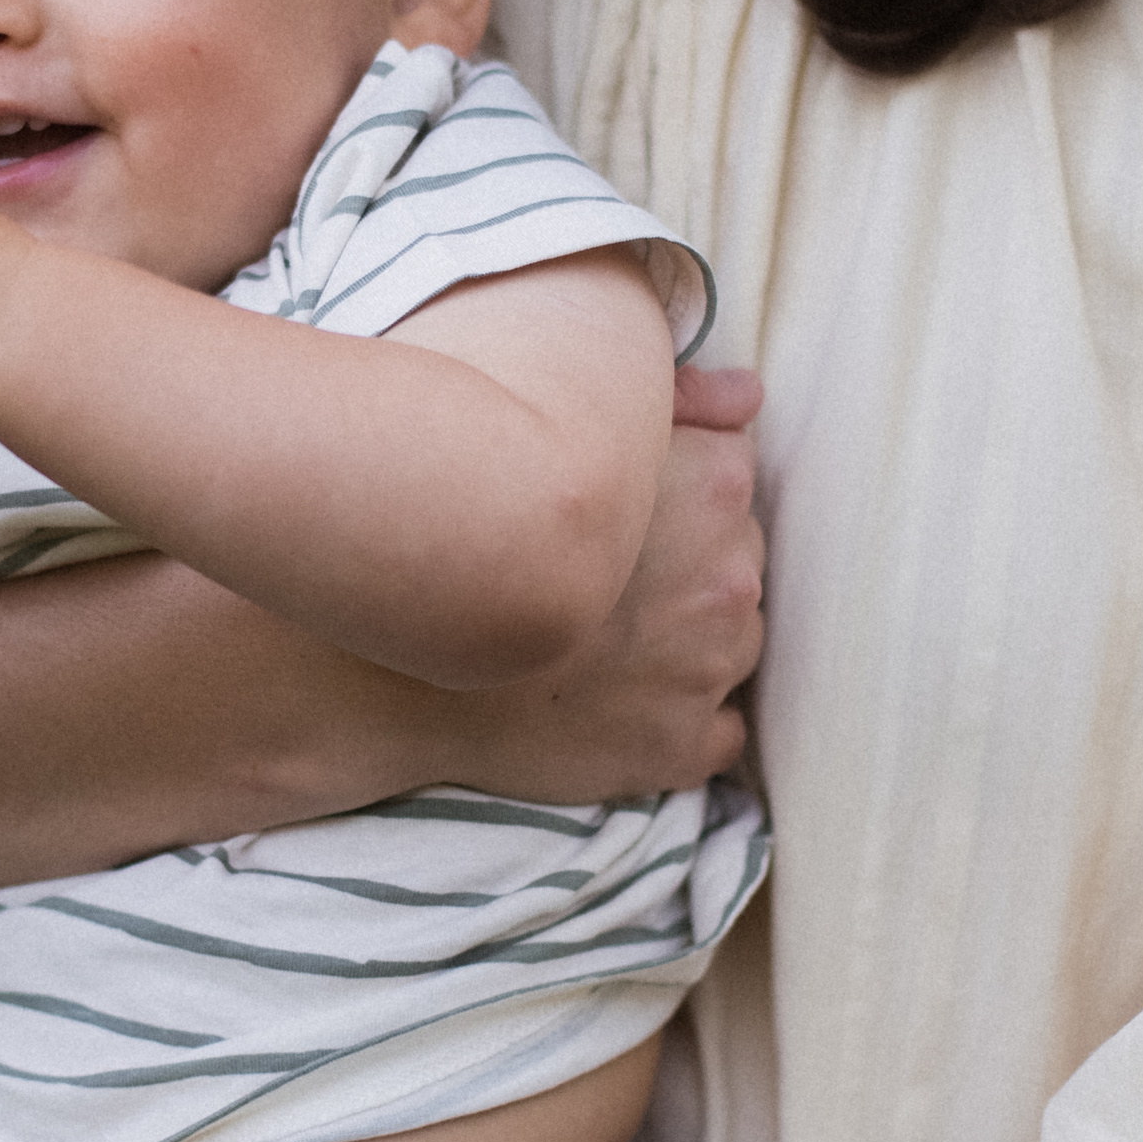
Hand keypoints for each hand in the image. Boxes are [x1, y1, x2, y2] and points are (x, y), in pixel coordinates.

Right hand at [431, 363, 763, 800]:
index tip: (622, 511)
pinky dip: (679, 720)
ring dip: (687, 644)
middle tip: (604, 580)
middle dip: (688, 567)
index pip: (732, 478)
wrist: (393, 654)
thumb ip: (674, 396)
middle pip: (734, 562)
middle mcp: (727, 578)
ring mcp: (705, 669)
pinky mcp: (678, 746)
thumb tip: (749, 395)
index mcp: (714, 487)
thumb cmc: (464, 514)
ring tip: (603, 643)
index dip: (675, 491)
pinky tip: (617, 703)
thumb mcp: (564, 420)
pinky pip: (717, 734)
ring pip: (729, 646)